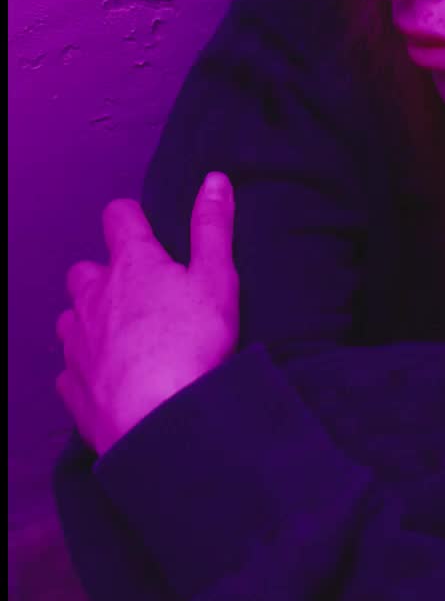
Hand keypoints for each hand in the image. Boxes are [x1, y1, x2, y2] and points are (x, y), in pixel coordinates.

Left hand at [56, 174, 238, 455]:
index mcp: (132, 265)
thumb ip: (213, 227)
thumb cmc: (193, 344)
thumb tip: (215, 179)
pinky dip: (85, 369)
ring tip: (122, 337)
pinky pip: (70, 371)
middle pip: (84, 272)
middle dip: (103, 276)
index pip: (119, 219)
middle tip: (138, 292)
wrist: (161, 421)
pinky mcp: (73, 388)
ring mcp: (78, 344)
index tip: (144, 230)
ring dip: (89, 321)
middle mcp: (94, 298)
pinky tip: (108, 380)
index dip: (131, 219)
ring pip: (71, 319)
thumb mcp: (218, 278)